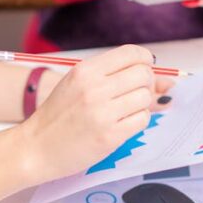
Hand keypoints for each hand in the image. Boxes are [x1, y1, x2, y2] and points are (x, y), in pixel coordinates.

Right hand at [20, 45, 173, 182]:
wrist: (35, 148)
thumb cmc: (58, 116)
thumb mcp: (78, 86)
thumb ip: (116, 77)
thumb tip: (167, 81)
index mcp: (85, 71)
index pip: (132, 53)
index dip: (145, 61)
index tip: (143, 70)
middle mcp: (94, 88)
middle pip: (144, 74)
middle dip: (146, 84)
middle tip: (134, 94)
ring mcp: (103, 112)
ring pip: (146, 97)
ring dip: (142, 105)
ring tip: (124, 112)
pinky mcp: (110, 136)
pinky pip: (142, 120)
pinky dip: (138, 121)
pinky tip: (122, 124)